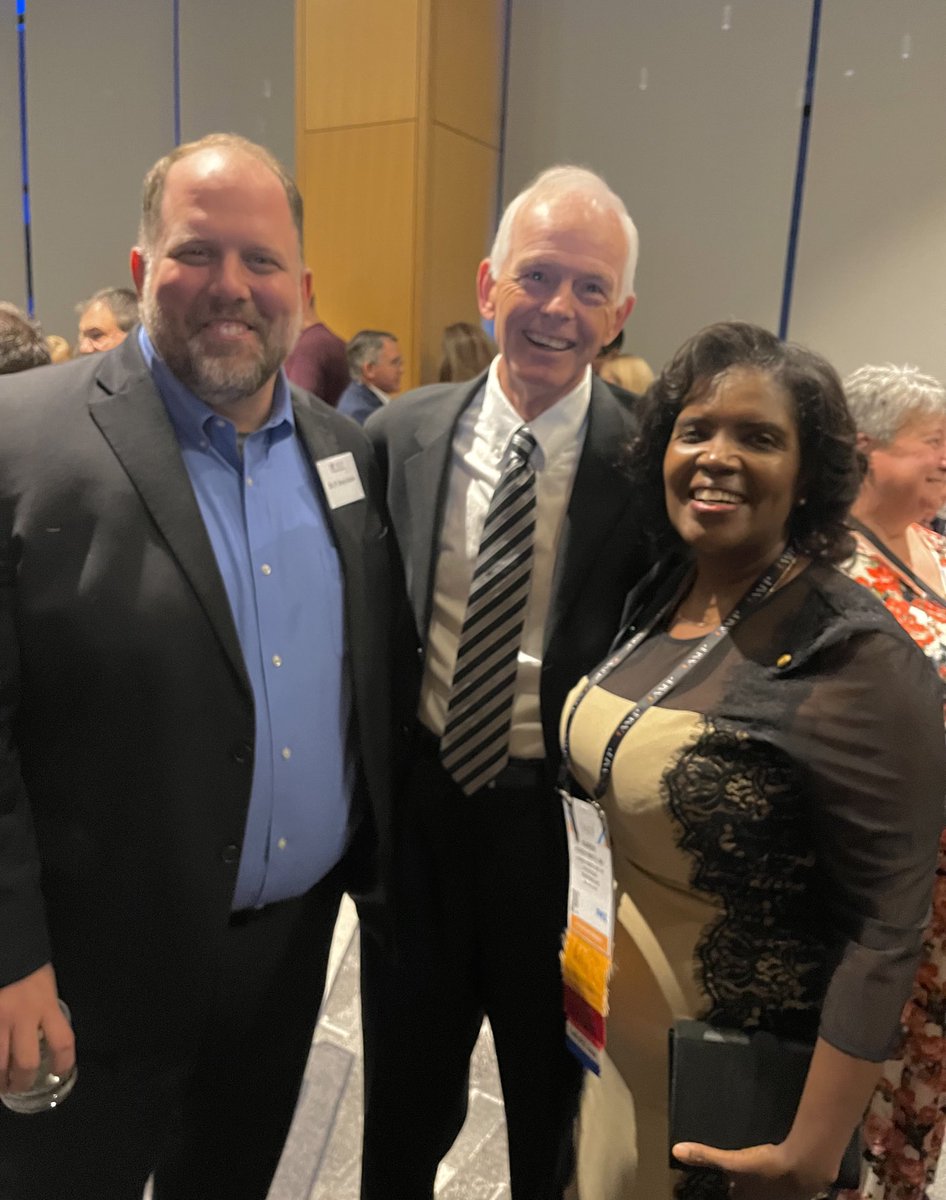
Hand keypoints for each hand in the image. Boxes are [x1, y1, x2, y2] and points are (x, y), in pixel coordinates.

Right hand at [0, 963, 74, 1093]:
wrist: (5, 949)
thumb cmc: (25, 968)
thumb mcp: (44, 987)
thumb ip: (45, 1012)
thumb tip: (46, 1038)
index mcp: (45, 1004)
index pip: (63, 1042)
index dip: (64, 1064)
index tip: (59, 1072)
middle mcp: (21, 1015)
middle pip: (27, 1062)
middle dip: (23, 1081)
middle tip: (19, 1085)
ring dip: (0, 1080)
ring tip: (1, 1083)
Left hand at [672, 1140, 832, 1199]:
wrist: (804, 1168)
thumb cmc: (765, 1168)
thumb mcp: (732, 1161)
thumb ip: (705, 1157)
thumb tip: (676, 1150)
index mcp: (743, 1198)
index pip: (732, 1195)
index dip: (729, 1190)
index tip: (726, 1185)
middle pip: (746, 1194)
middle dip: (740, 1188)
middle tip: (737, 1179)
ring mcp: (777, 1199)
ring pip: (762, 1193)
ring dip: (757, 1187)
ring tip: (754, 1177)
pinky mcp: (793, 1193)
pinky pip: (776, 1190)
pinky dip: (771, 1183)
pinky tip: (772, 1172)